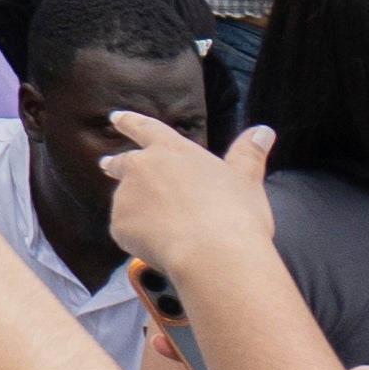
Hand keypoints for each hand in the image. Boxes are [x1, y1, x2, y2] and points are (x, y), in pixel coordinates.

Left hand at [100, 116, 278, 287]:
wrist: (214, 252)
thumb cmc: (235, 214)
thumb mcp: (246, 179)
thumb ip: (248, 154)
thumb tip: (263, 131)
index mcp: (174, 151)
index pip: (147, 129)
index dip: (131, 122)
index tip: (115, 116)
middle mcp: (143, 168)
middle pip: (124, 163)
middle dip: (115, 163)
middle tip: (105, 164)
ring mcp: (127, 196)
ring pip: (126, 201)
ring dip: (136, 209)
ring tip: (164, 228)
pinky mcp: (119, 225)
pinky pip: (127, 232)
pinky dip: (138, 238)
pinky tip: (161, 246)